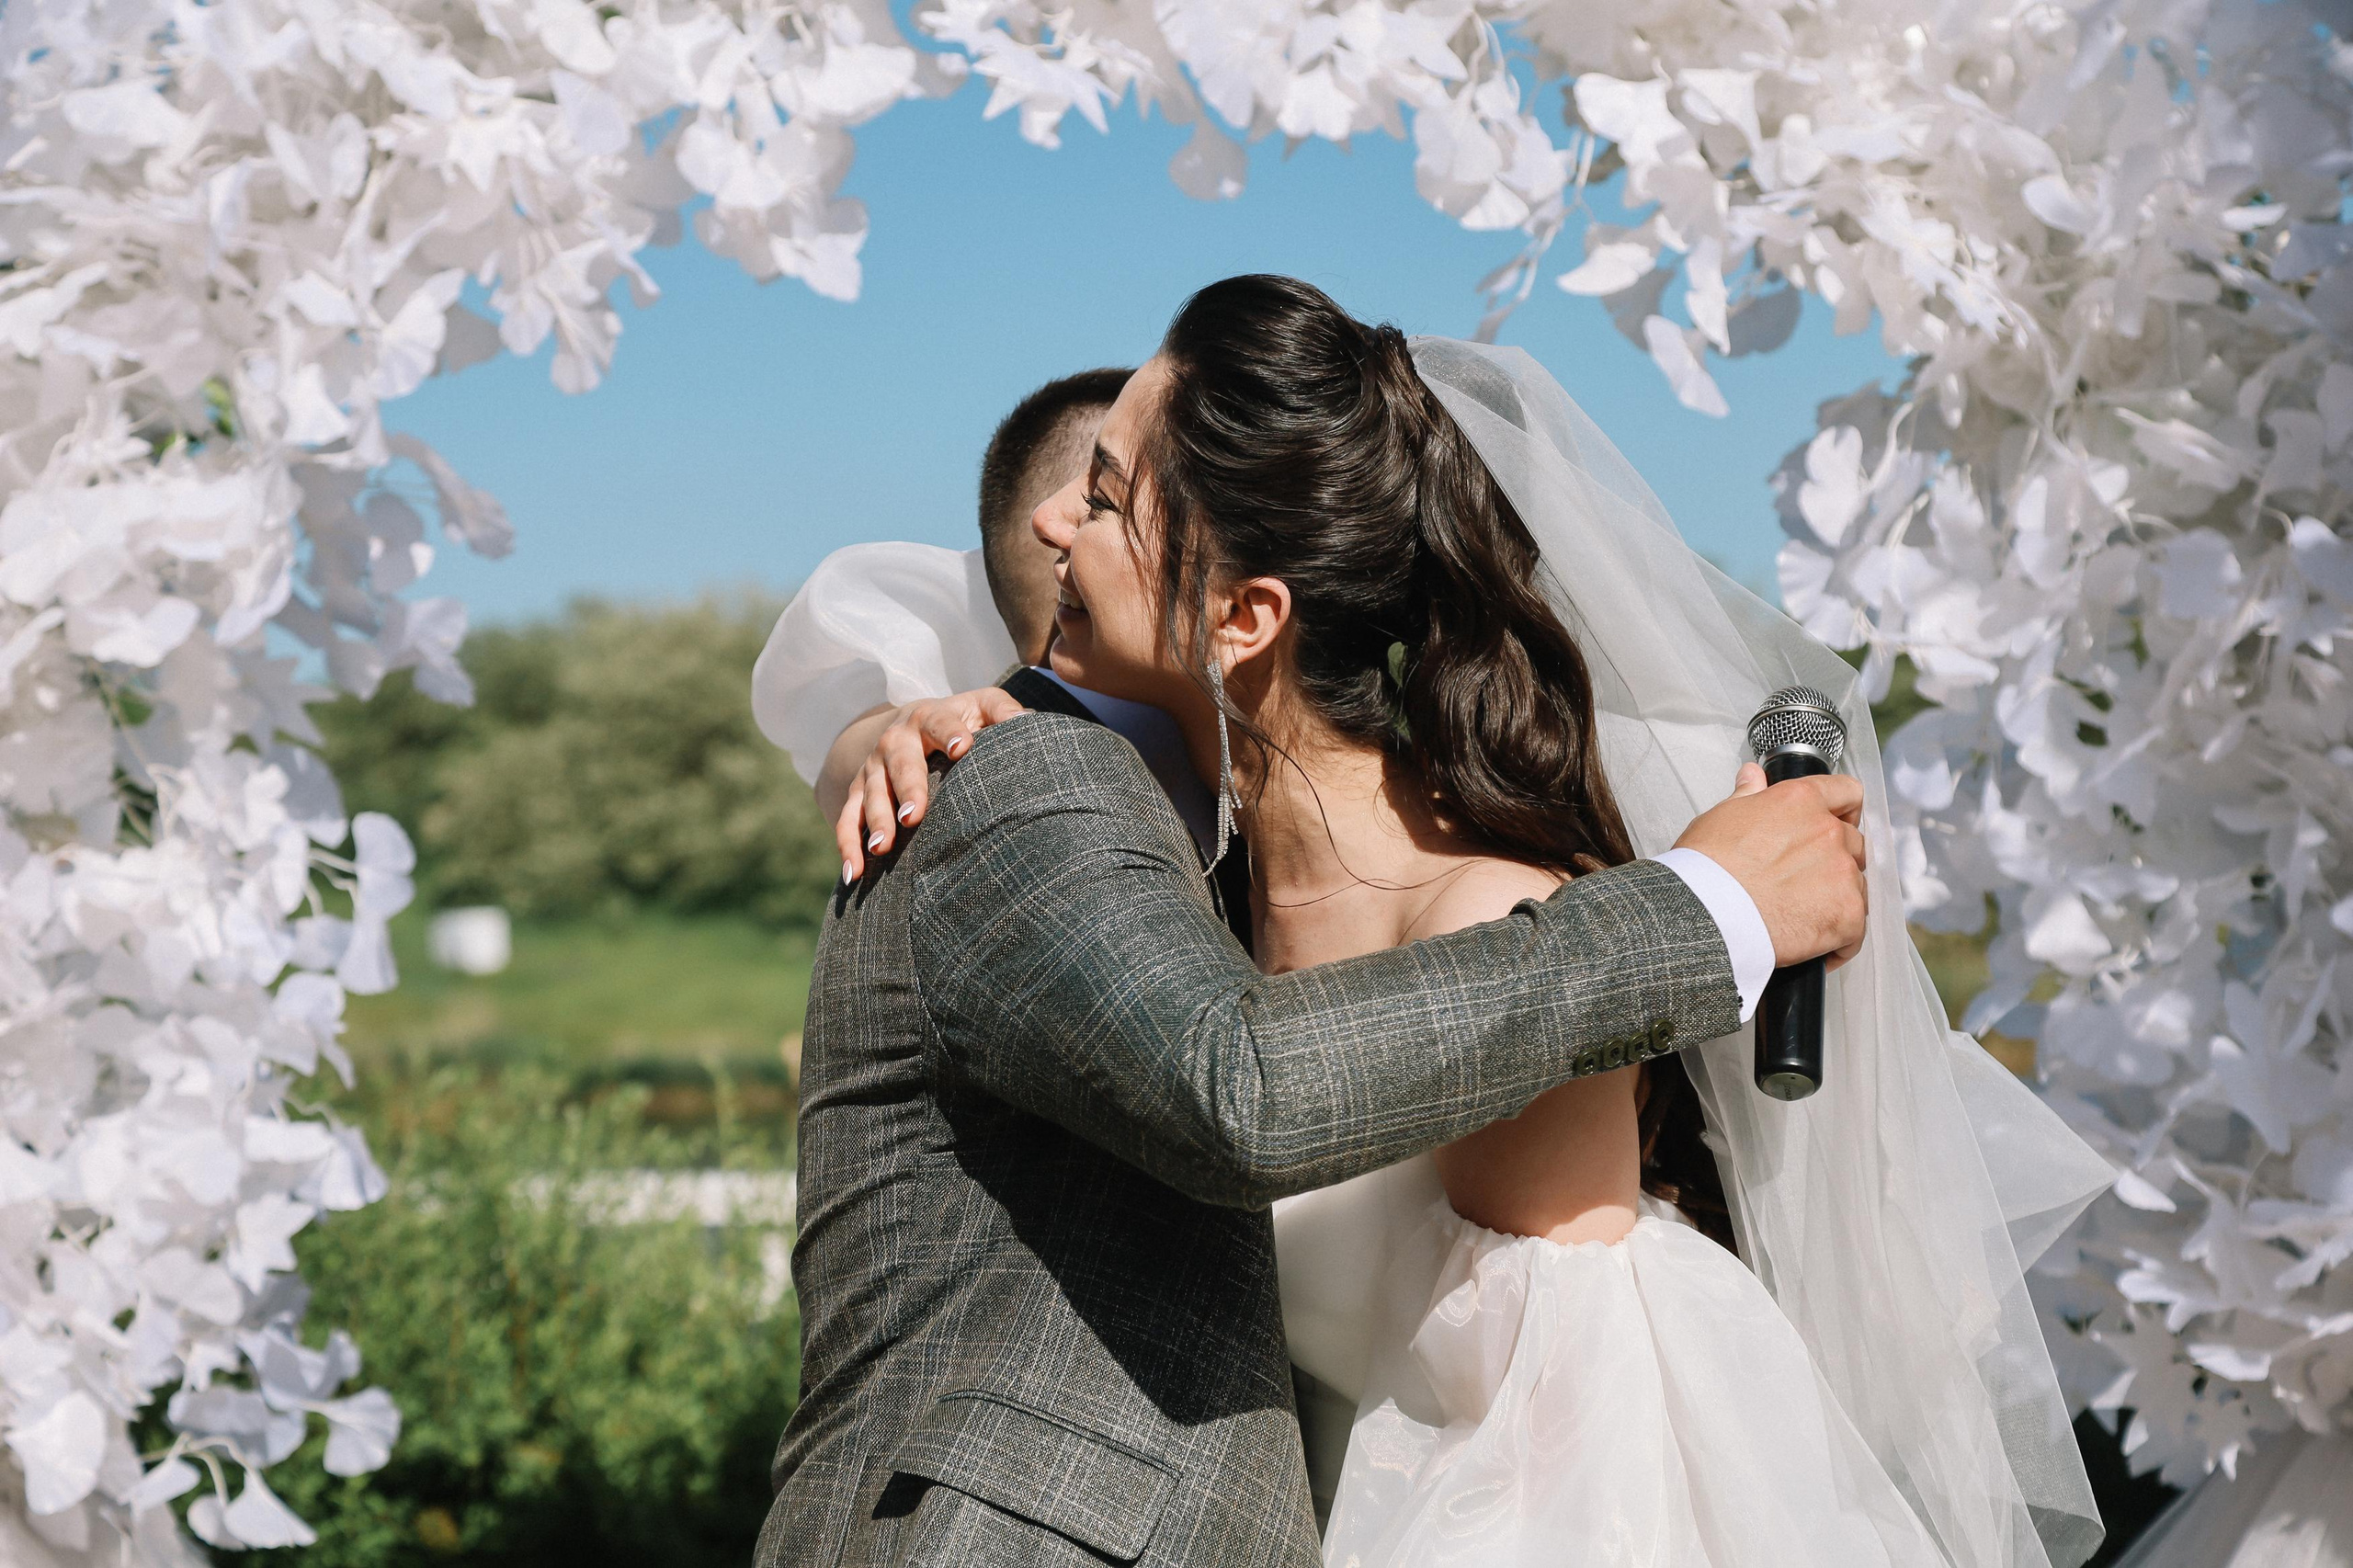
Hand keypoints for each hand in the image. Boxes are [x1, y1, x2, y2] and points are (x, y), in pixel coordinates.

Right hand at [835, 688, 1026, 878]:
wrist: (910, 724)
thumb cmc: (960, 722)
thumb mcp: (982, 707)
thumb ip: (1004, 712)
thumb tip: (1028, 722)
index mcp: (929, 717)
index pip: (939, 721)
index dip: (950, 732)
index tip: (963, 747)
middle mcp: (895, 740)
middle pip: (899, 762)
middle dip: (907, 787)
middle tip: (914, 815)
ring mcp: (873, 767)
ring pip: (870, 793)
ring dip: (875, 820)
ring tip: (883, 847)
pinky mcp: (858, 792)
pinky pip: (847, 819)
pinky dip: (847, 845)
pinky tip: (855, 873)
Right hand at [1674, 761, 1868, 970]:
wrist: (1706, 915)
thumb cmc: (1707, 868)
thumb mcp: (1722, 818)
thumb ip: (1748, 795)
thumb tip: (1753, 776)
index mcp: (1801, 801)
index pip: (1846, 792)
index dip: (1844, 808)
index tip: (1839, 821)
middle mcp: (1830, 833)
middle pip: (1854, 844)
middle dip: (1836, 860)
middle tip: (1806, 881)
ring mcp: (1843, 875)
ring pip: (1857, 887)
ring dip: (1837, 900)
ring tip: (1804, 918)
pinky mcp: (1847, 916)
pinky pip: (1855, 932)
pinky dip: (1839, 942)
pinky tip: (1814, 948)